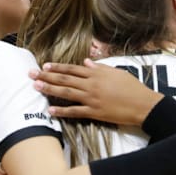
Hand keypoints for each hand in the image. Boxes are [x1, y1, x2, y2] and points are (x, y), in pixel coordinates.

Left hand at [30, 59, 162, 125]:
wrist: (143, 104)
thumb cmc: (133, 87)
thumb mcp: (117, 72)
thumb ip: (100, 67)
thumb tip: (86, 62)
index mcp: (97, 73)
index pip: (73, 69)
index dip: (58, 68)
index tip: (45, 66)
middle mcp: (92, 84)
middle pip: (65, 79)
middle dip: (47, 76)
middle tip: (31, 74)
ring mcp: (92, 99)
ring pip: (67, 93)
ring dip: (50, 90)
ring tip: (36, 87)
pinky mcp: (95, 112)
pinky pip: (75, 111)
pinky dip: (62, 111)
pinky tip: (51, 110)